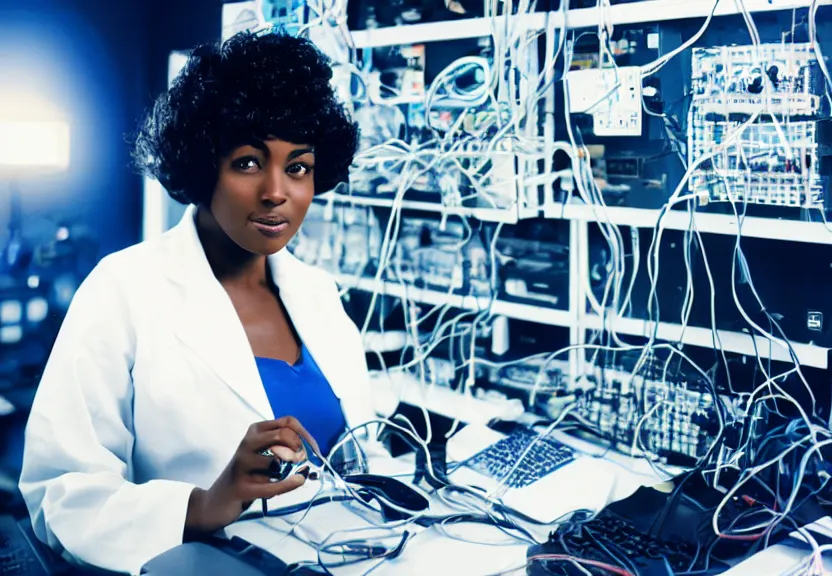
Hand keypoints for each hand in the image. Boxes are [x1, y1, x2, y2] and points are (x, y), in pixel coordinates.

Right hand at [185, 416, 319, 532]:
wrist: (217, 501)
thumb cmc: (248, 475)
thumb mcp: (265, 455)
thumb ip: (285, 449)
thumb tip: (312, 452)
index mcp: (255, 431)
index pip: (288, 422)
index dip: (305, 435)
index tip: (314, 450)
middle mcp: (247, 443)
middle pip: (283, 435)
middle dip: (299, 448)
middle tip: (303, 463)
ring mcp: (242, 464)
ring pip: (276, 462)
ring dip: (286, 473)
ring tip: (281, 479)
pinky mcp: (242, 487)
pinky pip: (272, 485)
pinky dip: (289, 484)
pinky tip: (298, 481)